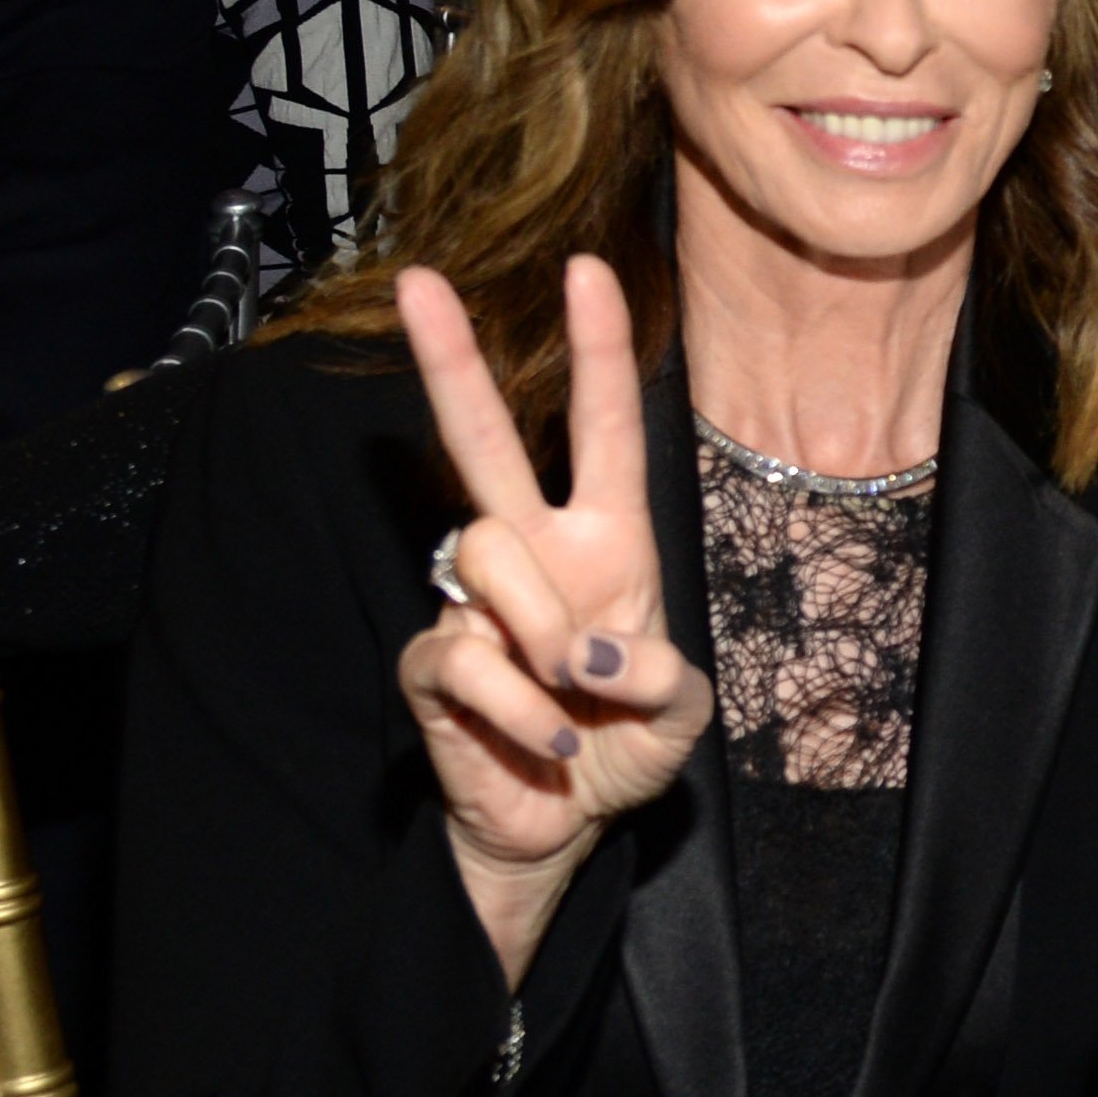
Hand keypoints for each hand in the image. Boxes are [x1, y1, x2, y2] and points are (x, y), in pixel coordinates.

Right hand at [393, 257, 712, 984]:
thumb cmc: (624, 746)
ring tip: (569, 703)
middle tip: (416, 280)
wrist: (563, 827)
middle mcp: (533, 555)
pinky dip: (521, 712)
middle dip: (450, 360)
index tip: (587, 268)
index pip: (603, 431)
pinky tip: (544, 744)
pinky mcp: (431, 664)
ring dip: (543, 635)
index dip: (598, 353)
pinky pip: (469, 658)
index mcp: (606, 544)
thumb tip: (586, 656)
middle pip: (481, 442)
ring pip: (489, 554)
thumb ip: (660, 678)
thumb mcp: (681, 715)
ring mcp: (472, 604)